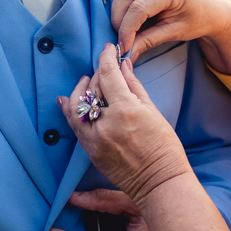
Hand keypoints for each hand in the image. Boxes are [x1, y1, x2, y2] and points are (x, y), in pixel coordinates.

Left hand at [58, 44, 190, 208]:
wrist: (159, 182)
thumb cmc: (163, 147)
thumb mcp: (152, 111)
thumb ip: (134, 86)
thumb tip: (123, 65)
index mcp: (126, 110)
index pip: (108, 74)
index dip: (106, 58)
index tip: (108, 49)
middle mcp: (106, 123)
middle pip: (92, 88)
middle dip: (97, 74)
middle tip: (104, 68)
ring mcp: (95, 139)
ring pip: (75, 106)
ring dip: (79, 90)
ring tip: (85, 82)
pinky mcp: (90, 151)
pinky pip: (74, 126)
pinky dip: (69, 111)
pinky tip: (67, 101)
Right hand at [112, 0, 230, 75]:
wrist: (210, 9)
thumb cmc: (197, 21)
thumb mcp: (174, 33)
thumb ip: (148, 41)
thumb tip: (126, 54)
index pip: (139, 7)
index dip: (127, 28)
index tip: (123, 47)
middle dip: (119, 19)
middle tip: (122, 40)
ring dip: (120, 13)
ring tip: (126, 33)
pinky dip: (125, 8)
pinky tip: (131, 22)